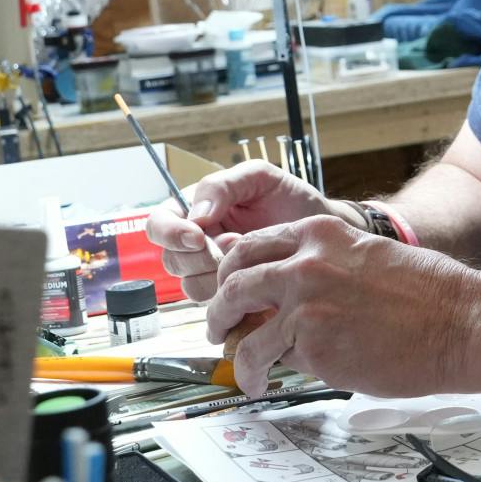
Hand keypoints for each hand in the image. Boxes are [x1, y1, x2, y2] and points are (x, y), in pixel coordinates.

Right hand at [146, 160, 355, 301]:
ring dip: (218, 275)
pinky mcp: (229, 295)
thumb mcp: (258, 177)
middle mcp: (196, 243)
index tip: (197, 236)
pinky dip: (234, 293)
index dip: (170, 233)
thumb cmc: (290, 200)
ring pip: (190, 285)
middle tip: (233, 245)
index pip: (158, 223)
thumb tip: (197, 214)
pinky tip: (256, 276)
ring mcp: (210, 272)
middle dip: (199, 257)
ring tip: (250, 256)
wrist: (321, 231)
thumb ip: (222, 186)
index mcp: (194, 210)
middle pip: (171, 260)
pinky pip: (216, 304)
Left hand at [204, 215, 480, 397]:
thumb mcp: (366, 259)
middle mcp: (304, 262)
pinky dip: (259, 374)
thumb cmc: (427, 297)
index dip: (232, 272)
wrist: (461, 323)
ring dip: (233, 350)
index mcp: (319, 233)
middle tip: (218, 326)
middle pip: (233, 281)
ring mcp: (304, 303)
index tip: (229, 291)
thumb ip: (324, 269)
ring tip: (241, 367)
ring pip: (241, 326)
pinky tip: (262, 384)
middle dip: (218, 308)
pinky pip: (270, 358)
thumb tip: (292, 297)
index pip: (251, 246)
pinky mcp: (312, 343)